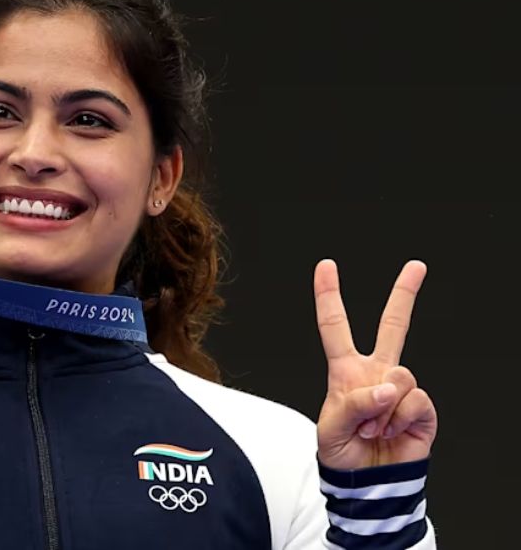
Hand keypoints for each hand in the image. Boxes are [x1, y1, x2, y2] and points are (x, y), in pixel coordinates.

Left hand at [314, 259, 437, 469]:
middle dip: (404, 294)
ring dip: (382, 408)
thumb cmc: (343, 452)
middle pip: (392, 326)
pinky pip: (414, 400)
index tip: (326, 266)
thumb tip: (387, 389)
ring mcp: (400, 389)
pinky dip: (399, 419)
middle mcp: (376, 373)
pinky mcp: (421, 409)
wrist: (368, 482)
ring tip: (372, 428)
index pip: (335, 327)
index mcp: (346, 371)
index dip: (329, 296)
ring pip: (399, 376)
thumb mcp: (331, 428)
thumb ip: (353, 404)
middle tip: (416, 266)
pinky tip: (391, 431)